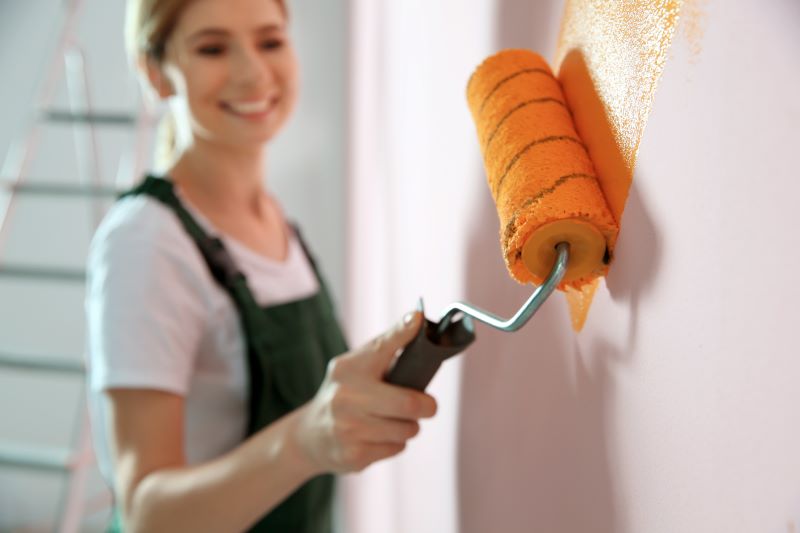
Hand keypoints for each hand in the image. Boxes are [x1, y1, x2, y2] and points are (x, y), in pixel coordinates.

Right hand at [293, 311, 436, 473]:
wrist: (309, 436)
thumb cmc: (346, 393)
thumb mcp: (356, 367)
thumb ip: (386, 348)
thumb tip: (416, 319)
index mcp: (350, 368)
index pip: (382, 346)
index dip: (403, 331)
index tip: (417, 319)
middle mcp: (346, 396)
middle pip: (409, 403)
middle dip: (427, 406)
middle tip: (427, 406)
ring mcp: (348, 428)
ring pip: (407, 429)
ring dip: (408, 426)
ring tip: (392, 421)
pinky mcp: (353, 455)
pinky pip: (397, 448)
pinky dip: (394, 443)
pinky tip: (376, 437)